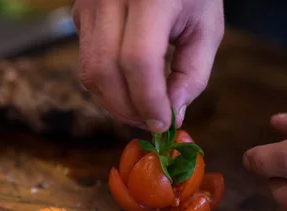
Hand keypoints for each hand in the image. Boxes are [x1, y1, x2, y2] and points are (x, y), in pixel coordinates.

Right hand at [72, 0, 223, 131]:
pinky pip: (86, 61)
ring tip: (139, 110)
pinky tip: (128, 86)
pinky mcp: (80, 13)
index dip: (149, 100)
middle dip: (127, 108)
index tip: (164, 123)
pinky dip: (107, 84)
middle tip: (150, 122)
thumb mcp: (206, 26)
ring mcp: (89, 3)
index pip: (138, 59)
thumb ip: (193, 73)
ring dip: (114, 102)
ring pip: (90, 72)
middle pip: (105, 70)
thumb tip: (171, 114)